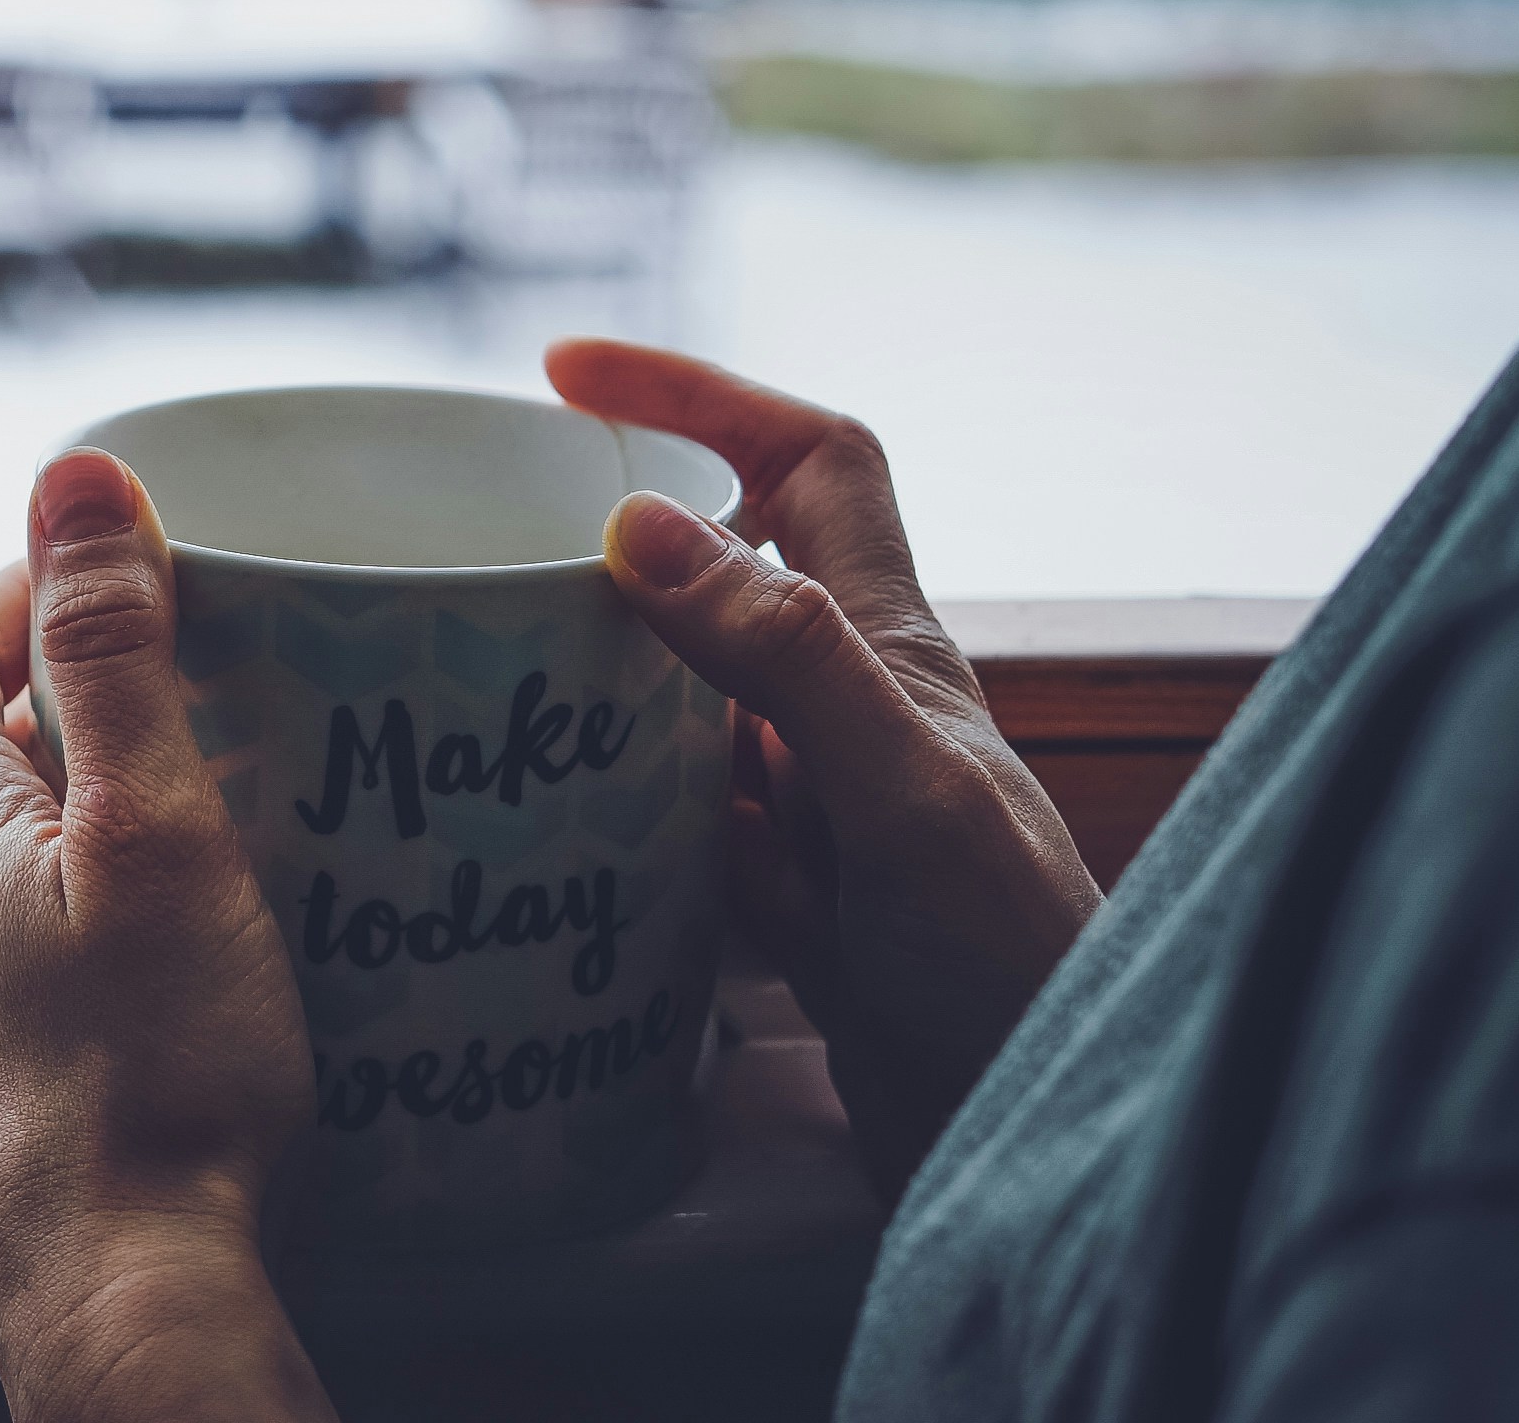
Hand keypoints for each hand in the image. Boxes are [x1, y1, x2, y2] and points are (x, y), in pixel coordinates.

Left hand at [0, 451, 335, 1422]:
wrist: (121, 1302)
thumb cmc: (155, 1074)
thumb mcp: (157, 829)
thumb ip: (112, 649)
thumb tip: (73, 479)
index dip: (16, 591)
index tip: (117, 578)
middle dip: (57, 712)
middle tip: (187, 705)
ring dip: (57, 829)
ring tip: (187, 835)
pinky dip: (56, 931)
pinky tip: (150, 973)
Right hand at [544, 339, 1100, 1200]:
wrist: (1044, 1145)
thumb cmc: (1013, 970)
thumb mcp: (905, 800)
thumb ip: (786, 660)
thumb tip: (642, 523)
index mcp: (890, 648)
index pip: (808, 457)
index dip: (698, 391)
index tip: (565, 373)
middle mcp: (849, 708)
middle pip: (722, 567)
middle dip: (609, 531)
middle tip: (480, 539)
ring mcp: (814, 807)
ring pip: (679, 693)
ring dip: (590, 669)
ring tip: (474, 675)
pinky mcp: (787, 905)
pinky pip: (670, 816)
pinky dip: (604, 802)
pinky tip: (541, 824)